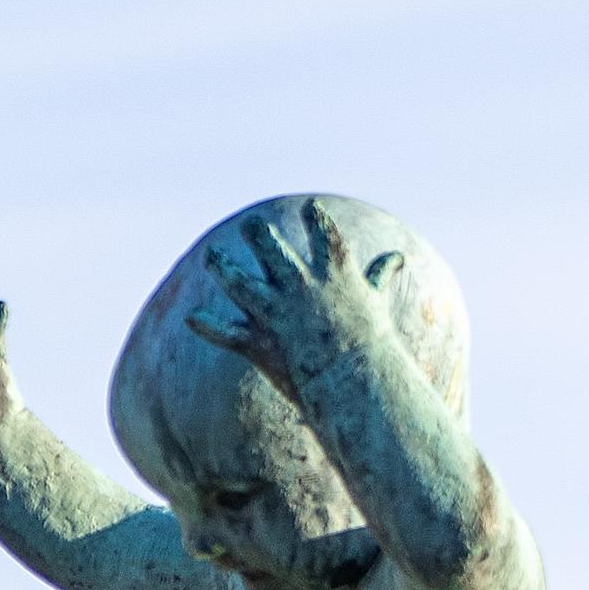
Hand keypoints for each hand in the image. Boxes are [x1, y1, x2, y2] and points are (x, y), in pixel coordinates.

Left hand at [183, 196, 366, 378]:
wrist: (357, 382)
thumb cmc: (372, 346)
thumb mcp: (376, 303)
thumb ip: (379, 277)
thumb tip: (396, 256)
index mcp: (332, 275)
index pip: (325, 236)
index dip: (318, 219)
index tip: (311, 207)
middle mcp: (300, 287)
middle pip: (273, 251)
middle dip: (259, 236)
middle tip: (250, 225)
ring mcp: (277, 313)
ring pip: (242, 284)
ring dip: (224, 267)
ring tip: (212, 255)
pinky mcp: (261, 342)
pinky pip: (227, 333)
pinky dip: (208, 326)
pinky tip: (191, 317)